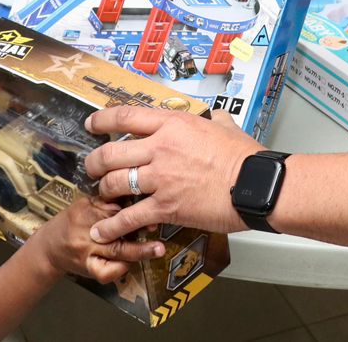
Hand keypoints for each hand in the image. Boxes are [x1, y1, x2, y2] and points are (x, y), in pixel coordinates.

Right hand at [36, 195, 166, 283]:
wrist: (49, 249)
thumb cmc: (71, 221)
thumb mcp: (85, 204)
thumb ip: (106, 200)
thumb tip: (133, 192)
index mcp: (85, 211)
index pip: (111, 207)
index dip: (131, 206)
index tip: (150, 201)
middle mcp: (87, 231)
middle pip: (115, 228)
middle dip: (138, 227)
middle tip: (157, 224)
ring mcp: (88, 252)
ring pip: (116, 252)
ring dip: (139, 251)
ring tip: (158, 249)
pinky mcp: (88, 270)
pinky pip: (107, 272)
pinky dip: (121, 269)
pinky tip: (133, 264)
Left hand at [83, 107, 261, 242]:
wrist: (255, 184)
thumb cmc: (245, 157)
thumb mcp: (227, 127)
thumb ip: (216, 121)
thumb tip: (217, 117)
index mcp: (172, 124)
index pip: (125, 116)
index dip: (102, 120)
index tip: (92, 124)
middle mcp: (159, 148)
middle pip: (110, 152)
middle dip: (94, 162)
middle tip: (92, 168)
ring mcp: (160, 178)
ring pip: (114, 183)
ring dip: (103, 191)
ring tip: (101, 196)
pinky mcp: (165, 207)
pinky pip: (129, 216)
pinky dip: (112, 226)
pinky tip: (101, 232)